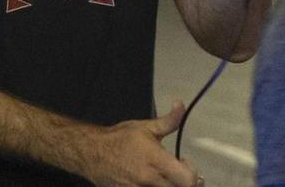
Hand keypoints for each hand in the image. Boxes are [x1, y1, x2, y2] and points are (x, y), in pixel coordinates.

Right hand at [76, 102, 198, 185]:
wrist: (91, 151)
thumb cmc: (118, 139)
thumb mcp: (145, 127)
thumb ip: (168, 121)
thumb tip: (181, 106)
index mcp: (155, 160)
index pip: (188, 178)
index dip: (192, 173)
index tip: (184, 163)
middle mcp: (149, 178)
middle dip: (184, 181)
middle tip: (179, 173)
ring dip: (169, 184)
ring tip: (165, 176)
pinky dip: (154, 186)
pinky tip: (151, 180)